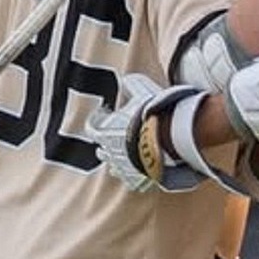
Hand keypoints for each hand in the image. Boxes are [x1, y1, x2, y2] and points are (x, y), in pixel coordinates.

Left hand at [85, 73, 194, 192]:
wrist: (166, 139)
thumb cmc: (150, 113)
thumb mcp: (140, 90)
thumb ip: (130, 84)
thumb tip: (124, 79)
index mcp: (105, 132)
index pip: (92, 128)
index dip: (97, 121)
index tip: (104, 114)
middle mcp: (110, 152)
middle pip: (102, 151)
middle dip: (107, 143)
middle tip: (114, 136)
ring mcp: (123, 168)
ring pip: (115, 167)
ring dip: (119, 159)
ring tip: (128, 153)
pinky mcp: (137, 179)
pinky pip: (132, 179)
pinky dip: (134, 173)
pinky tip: (141, 168)